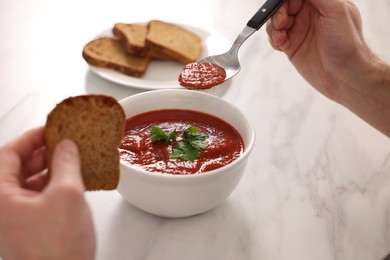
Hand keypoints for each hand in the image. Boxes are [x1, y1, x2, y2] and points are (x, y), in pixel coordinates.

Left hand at [0, 127, 95, 259]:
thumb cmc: (58, 249)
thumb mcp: (67, 194)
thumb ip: (66, 163)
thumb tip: (66, 146)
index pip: (7, 154)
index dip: (31, 137)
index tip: (51, 128)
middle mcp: (2, 208)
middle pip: (15, 168)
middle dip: (41, 152)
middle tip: (64, 142)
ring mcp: (14, 220)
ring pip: (28, 182)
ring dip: (49, 168)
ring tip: (71, 159)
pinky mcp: (29, 228)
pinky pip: (37, 197)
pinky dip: (52, 185)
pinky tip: (70, 181)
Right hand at [266, 0, 372, 100]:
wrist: (344, 75)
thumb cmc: (347, 43)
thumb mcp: (336, 10)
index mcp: (321, 3)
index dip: (286, 0)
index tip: (283, 6)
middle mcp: (309, 15)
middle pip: (283, 6)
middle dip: (278, 12)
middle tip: (282, 22)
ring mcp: (299, 30)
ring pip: (276, 21)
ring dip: (273, 26)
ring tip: (281, 35)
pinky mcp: (291, 47)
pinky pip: (275, 38)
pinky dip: (274, 39)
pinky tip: (281, 44)